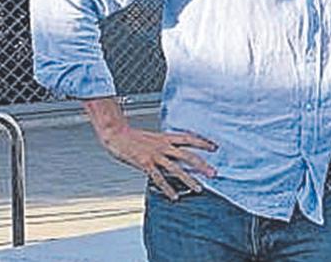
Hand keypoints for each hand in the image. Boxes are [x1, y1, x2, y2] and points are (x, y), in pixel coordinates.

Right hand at [98, 125, 217, 200]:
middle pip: (188, 155)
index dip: (203, 142)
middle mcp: (163, 146)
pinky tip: (175, 196)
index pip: (189, 138)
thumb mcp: (154, 137)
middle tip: (214, 173)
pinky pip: (159, 178)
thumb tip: (175, 152)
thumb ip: (165, 144)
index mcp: (166, 137)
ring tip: (199, 188)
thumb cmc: (133, 136)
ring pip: (176, 169)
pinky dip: (168, 188)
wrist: (116, 134)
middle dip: (202, 165)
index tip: (215, 147)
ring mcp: (155, 155)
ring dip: (189, 179)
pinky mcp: (145, 164)